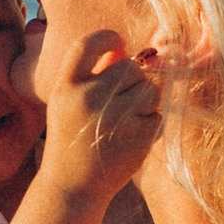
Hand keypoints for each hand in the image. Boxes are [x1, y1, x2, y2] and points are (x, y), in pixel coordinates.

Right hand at [37, 29, 161, 204]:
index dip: (106, 37)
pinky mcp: (137, 136)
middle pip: (130, 68)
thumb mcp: (68, 104)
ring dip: (146, 101)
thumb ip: (91, 75)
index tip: (118, 41)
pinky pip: (158, 115)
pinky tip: (133, 138)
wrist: (72, 185)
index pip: (86, 45)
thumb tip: (124, 48)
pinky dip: (151, 125)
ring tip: (129, 120)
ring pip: (150, 89)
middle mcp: (88, 98)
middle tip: (124, 100)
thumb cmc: (72, 139)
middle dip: (134, 80)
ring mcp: (114, 118)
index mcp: (65, 87)